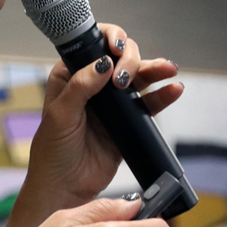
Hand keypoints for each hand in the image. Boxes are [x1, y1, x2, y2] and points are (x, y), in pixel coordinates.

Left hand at [24, 25, 182, 206]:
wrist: (66, 187)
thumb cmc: (53, 151)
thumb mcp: (60, 115)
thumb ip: (80, 87)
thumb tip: (104, 63)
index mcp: (72, 75)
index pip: (94, 45)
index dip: (109, 38)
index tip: (116, 47)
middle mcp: (95, 84)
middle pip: (122, 56)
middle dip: (131, 59)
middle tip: (126, 78)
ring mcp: (114, 102)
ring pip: (140, 76)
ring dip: (155, 70)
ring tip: (168, 70)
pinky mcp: (129, 120)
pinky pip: (150, 103)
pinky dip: (163, 94)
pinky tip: (173, 90)